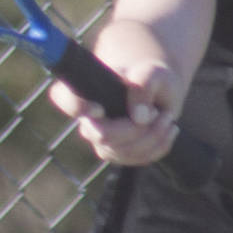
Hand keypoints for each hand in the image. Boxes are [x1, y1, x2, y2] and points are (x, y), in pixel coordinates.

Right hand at [44, 22, 181, 166]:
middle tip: (157, 111)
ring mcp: (101, 142)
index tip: (99, 109)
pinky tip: (169, 129)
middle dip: (136, 128)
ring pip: (124, 151)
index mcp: (86, 91)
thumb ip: (144, 84)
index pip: (63, 97)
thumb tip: (139, 117)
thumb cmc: (149, 78)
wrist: (158, 92)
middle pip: (103, 135)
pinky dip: (160, 145)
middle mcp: (87, 120)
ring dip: (154, 135)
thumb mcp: (153, 73)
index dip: (76, 105)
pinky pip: (139, 159)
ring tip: (167, 116)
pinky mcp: (118, 155)